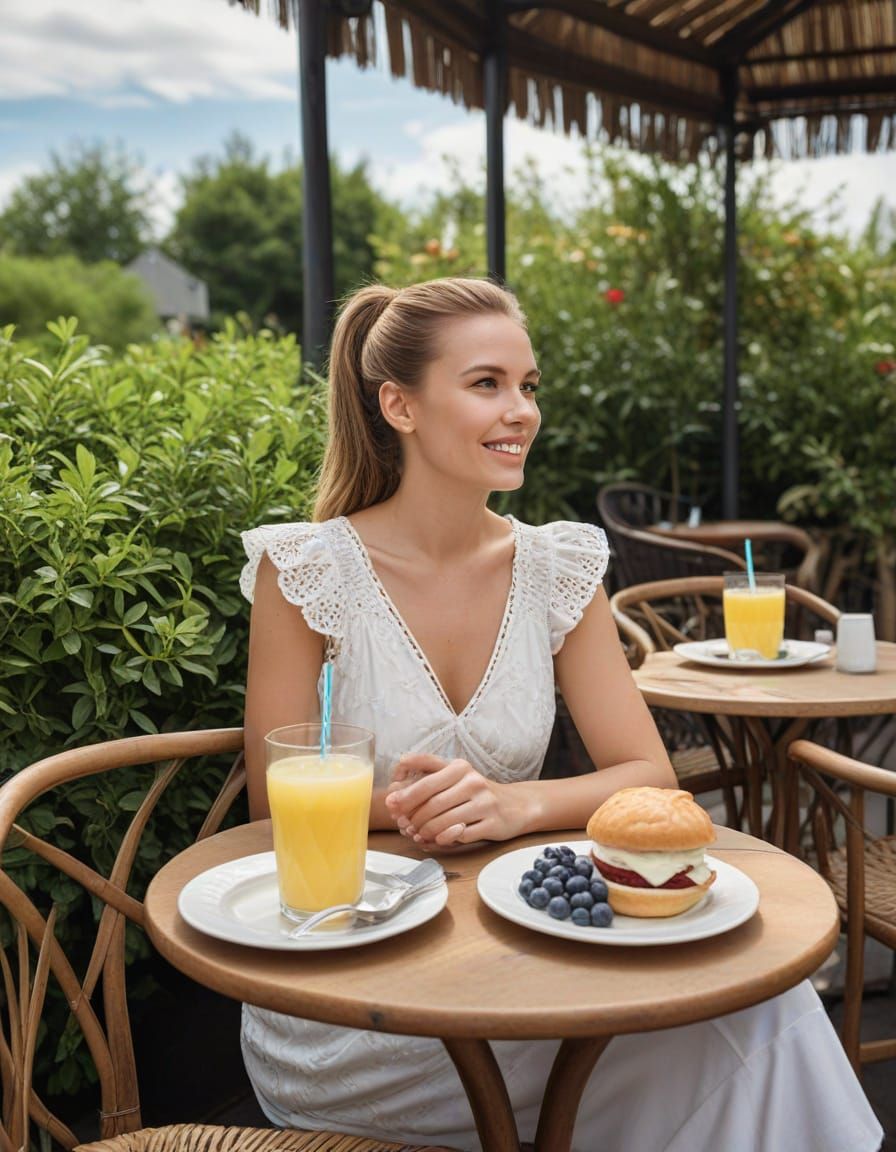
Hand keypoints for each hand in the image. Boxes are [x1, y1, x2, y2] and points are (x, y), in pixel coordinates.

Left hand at [385, 754, 532, 846]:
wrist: (516, 805)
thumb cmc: (477, 792)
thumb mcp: (456, 776)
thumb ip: (428, 776)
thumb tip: (396, 788)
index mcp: (459, 767)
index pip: (426, 778)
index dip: (405, 792)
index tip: (391, 802)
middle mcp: (472, 781)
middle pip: (432, 802)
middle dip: (412, 816)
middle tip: (402, 824)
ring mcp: (484, 802)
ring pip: (444, 820)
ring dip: (426, 830)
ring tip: (418, 834)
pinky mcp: (492, 822)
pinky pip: (461, 834)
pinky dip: (444, 839)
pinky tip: (438, 839)